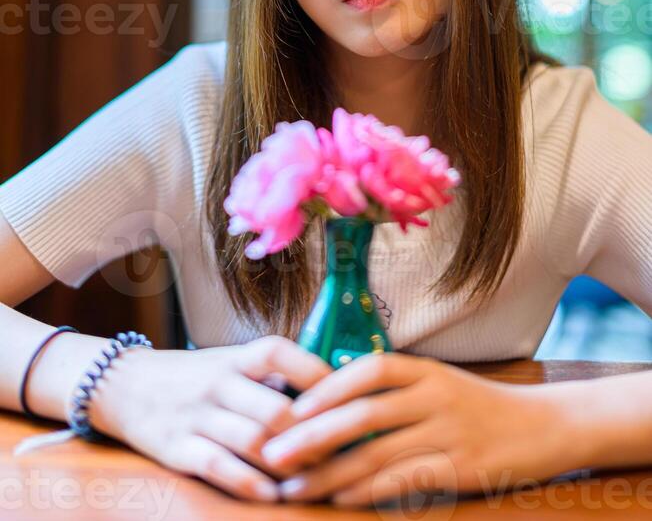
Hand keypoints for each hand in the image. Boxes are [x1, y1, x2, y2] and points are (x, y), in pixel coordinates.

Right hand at [88, 335, 332, 502]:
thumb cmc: (195, 377)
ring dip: (286, 464)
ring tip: (313, 479)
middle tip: (336, 454)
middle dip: (309, 436)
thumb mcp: (231, 363)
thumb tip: (334, 390)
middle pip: (274, 408)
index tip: (347, 398)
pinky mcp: (177, 448)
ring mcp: (196, 415)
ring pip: (251, 441)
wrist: (126, 386)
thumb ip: (272, 376)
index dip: (317, 375)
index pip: (281, 354)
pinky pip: (218, 467)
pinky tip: (271, 494)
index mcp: (235, 357)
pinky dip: (248, 483)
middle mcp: (217, 382)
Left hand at [259, 351, 583, 506]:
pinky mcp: (461, 467)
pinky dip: (369, 491)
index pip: (366, 370)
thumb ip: (396, 389)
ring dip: (330, 472)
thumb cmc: (481, 407)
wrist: (545, 426)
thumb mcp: (440, 383)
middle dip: (312, 436)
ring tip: (295, 486)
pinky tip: (341, 499)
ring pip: (377, 453)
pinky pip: (405, 479)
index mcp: (425, 370)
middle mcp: (434, 395)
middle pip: (362, 414)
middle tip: (274, 454)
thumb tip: (336, 403)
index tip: (288, 409)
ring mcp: (448, 431)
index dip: (324, 389)